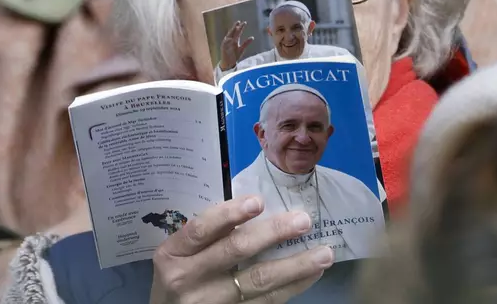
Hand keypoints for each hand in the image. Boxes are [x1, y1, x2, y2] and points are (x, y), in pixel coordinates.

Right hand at [150, 196, 333, 303]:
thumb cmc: (179, 275)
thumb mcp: (180, 253)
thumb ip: (208, 234)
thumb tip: (260, 205)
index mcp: (173, 253)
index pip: (201, 229)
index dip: (229, 214)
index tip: (258, 201)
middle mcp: (188, 279)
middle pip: (235, 251)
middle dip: (273, 233)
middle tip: (303, 221)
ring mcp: (210, 303)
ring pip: (258, 281)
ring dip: (296, 265)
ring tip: (323, 253)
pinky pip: (267, 302)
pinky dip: (293, 287)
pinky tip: (310, 274)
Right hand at [219, 21, 253, 70]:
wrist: (229, 63)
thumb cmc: (234, 56)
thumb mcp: (241, 48)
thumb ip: (246, 43)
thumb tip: (252, 37)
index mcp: (234, 40)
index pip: (237, 32)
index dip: (240, 27)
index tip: (244, 22)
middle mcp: (230, 40)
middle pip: (233, 32)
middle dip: (236, 27)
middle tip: (239, 22)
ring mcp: (226, 43)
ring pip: (229, 36)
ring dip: (232, 32)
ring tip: (235, 27)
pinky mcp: (223, 47)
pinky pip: (226, 43)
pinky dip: (228, 40)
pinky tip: (231, 37)